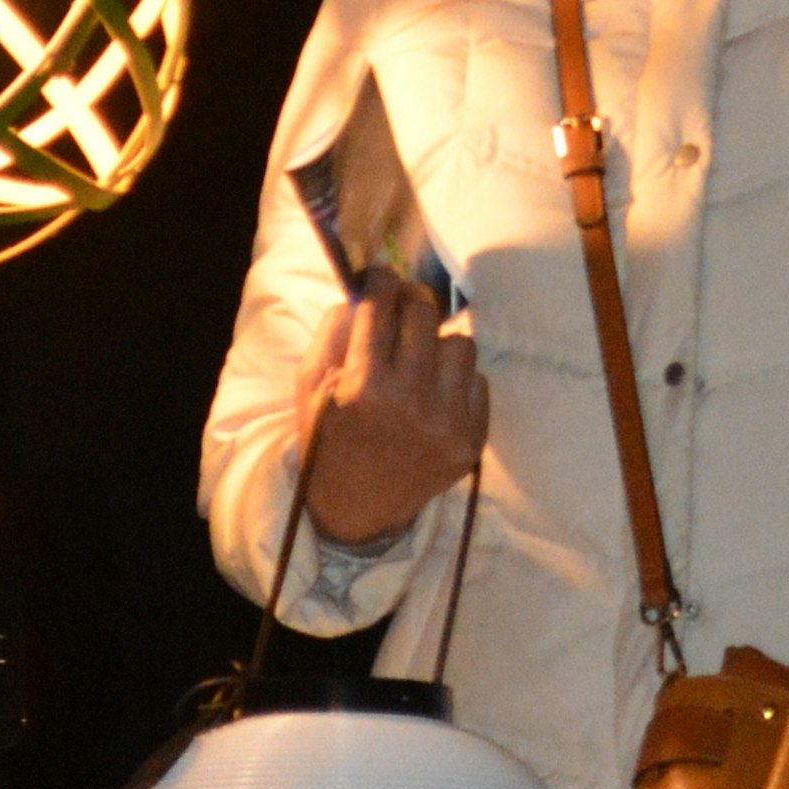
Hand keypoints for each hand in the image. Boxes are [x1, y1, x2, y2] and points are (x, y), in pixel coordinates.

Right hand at [298, 270, 488, 546]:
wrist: (356, 510)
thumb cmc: (327, 439)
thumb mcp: (309, 385)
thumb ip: (334, 330)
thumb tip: (368, 287)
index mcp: (363, 386)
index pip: (382, 304)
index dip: (380, 281)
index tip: (380, 277)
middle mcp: (411, 402)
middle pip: (426, 313)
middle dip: (410, 301)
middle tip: (402, 307)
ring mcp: (448, 423)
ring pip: (461, 343)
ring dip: (438, 344)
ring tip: (419, 360)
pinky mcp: (472, 441)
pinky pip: (478, 382)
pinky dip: (457, 382)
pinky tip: (433, 395)